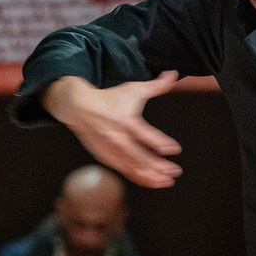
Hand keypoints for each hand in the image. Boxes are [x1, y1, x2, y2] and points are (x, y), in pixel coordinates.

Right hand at [42, 72, 182, 187]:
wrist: (80, 108)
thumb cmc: (109, 98)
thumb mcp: (133, 89)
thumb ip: (156, 85)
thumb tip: (174, 74)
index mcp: (125, 120)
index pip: (144, 134)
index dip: (160, 143)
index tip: (175, 149)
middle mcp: (117, 138)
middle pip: (138, 157)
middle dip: (158, 166)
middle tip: (176, 172)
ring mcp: (110, 150)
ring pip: (131, 168)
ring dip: (149, 176)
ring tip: (166, 181)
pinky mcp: (105, 157)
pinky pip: (123, 170)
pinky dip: (138, 177)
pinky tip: (151, 181)